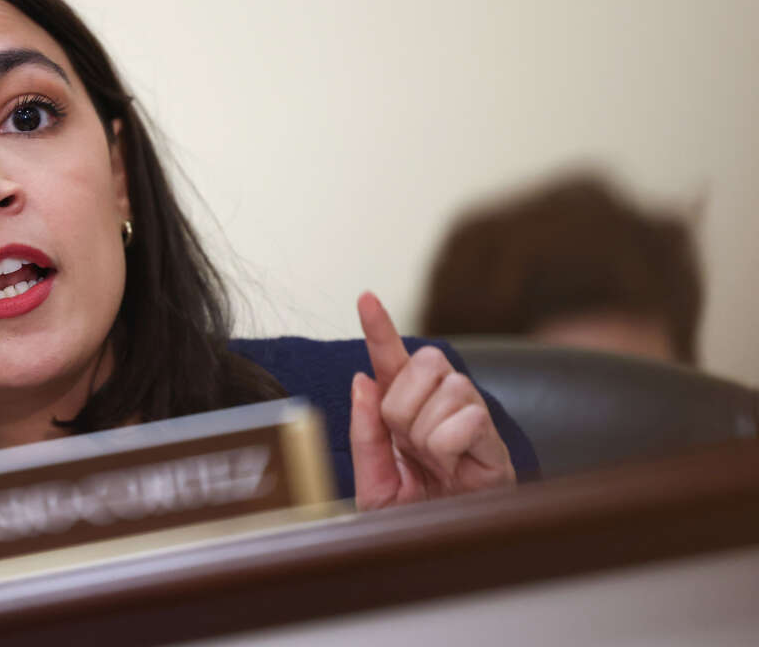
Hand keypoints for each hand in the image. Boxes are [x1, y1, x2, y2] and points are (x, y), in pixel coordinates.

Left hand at [350, 291, 515, 509]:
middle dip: (402, 404)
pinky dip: (449, 445)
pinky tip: (453, 468)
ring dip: (427, 431)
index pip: (391, 362)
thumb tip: (362, 380)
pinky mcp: (494, 441)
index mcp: (406, 413)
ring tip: (434, 463)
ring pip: (446, 388)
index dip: (379, 328)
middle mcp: (441, 407)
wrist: (444, 557)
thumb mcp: (375, 482)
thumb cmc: (417, 520)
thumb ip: (365, 432)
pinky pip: (466, 418)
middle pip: (422, 362)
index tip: (365, 298)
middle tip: (408, 446)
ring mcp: (470, 419)